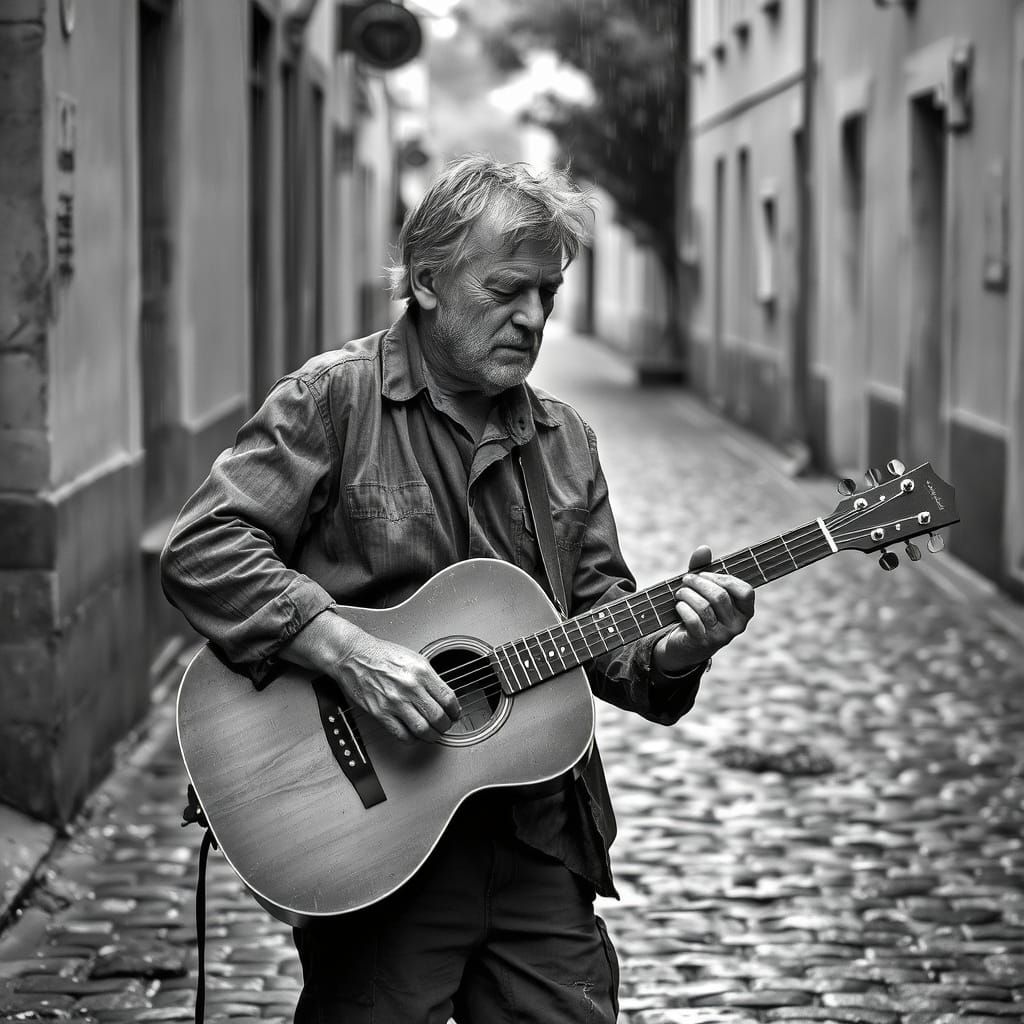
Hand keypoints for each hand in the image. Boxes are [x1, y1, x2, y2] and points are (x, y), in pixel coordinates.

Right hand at [332, 631, 462, 742]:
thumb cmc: (381, 654)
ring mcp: (395, 702)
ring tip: (432, 734)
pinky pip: (402, 735)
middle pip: (438, 717)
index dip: (455, 711)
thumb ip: (430, 678)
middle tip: (445, 726)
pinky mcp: (380, 713)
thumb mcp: (414, 658)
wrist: (354, 656)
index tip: (454, 714)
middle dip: (445, 725)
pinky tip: (414, 735)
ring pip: (423, 730)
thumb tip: (443, 696)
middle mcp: (410, 687)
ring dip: (432, 736)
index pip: (448, 698)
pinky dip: (412, 739)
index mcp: (421, 672)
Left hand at [654, 545, 754, 673]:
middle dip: (699, 583)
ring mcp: (721, 636)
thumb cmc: (698, 612)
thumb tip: (704, 548)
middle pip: (720, 596)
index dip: (723, 578)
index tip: (704, 574)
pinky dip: (683, 609)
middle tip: (686, 580)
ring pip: (705, 607)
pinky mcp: (703, 643)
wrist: (685, 644)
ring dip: (688, 594)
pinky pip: (693, 620)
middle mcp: (737, 626)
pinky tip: (678, 606)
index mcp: (744, 612)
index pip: (745, 591)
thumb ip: (703, 570)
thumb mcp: (702, 591)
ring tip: (679, 592)